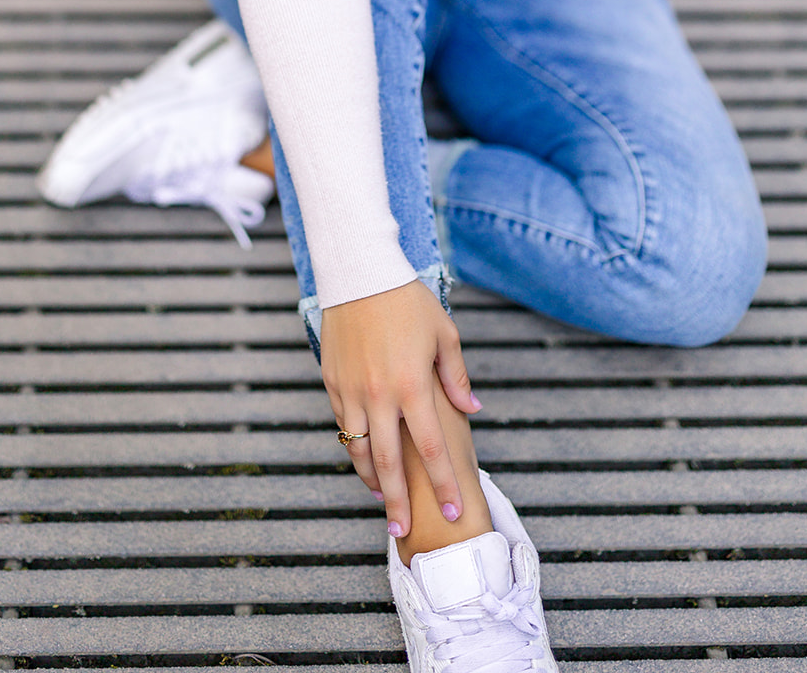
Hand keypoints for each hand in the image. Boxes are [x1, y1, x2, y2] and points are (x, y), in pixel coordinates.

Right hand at [319, 279, 480, 539]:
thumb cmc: (408, 301)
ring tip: (384, 500)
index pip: (432, 448)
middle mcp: (380, 395)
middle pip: (390, 464)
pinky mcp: (332, 382)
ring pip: (360, 450)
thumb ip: (456, 377)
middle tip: (404, 532)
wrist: (359, 273)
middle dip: (399, 503)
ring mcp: (352, 391)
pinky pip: (344, 426)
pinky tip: (365, 459)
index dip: (443, 483)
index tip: (453, 509)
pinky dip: (355, 448)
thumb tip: (473, 409)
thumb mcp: (444, 334)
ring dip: (372, 480)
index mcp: (413, 385)